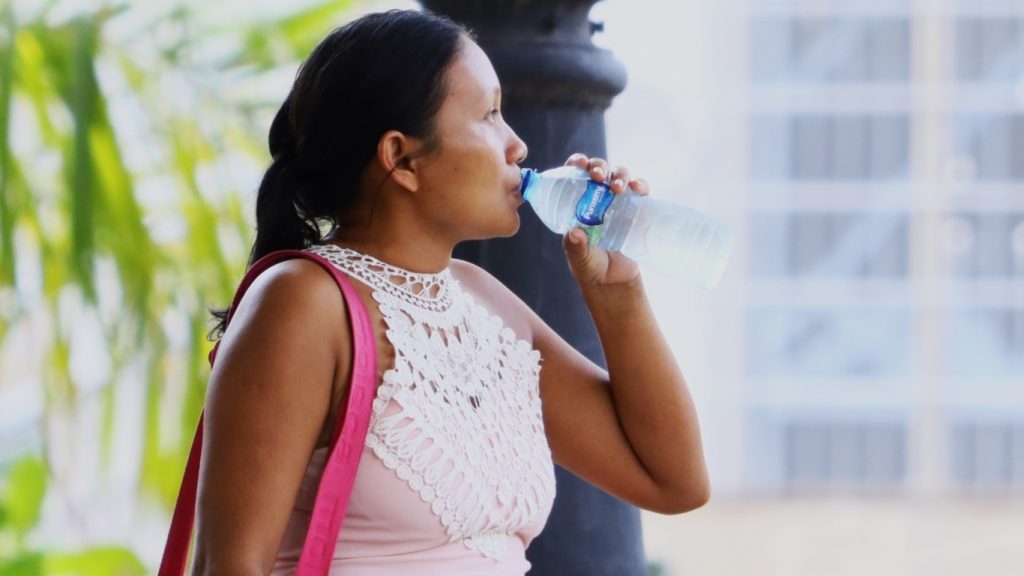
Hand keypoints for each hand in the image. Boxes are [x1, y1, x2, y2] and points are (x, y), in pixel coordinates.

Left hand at [561, 153, 650, 287]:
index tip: (579, 163)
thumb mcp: (579, 259)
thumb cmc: (590, 268)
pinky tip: (637, 188)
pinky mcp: (636, 210)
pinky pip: (640, 191)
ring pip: (619, 176)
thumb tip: (574, 232)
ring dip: (620, 174)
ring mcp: (618, 202)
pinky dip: (640, 184)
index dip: (577, 163)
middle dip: (599, 166)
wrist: (614, 283)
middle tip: (598, 175)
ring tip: (618, 187)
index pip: (574, 174)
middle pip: (599, 170)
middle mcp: (597, 198)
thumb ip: (575, 247)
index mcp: (577, 203)